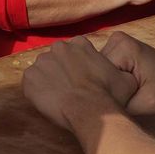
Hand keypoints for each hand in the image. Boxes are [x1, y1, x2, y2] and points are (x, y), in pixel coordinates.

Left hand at [22, 35, 136, 130]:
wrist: (90, 110)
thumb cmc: (108, 94)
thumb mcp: (125, 79)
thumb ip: (119, 70)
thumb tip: (122, 74)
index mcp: (80, 43)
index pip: (76, 50)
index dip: (79, 66)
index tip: (84, 79)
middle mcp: (58, 48)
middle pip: (58, 58)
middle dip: (62, 71)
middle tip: (71, 89)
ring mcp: (41, 62)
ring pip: (44, 71)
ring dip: (49, 81)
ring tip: (60, 97)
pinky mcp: (29, 79)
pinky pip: (31, 84)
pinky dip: (37, 92)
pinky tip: (49, 102)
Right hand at [100, 32, 154, 115]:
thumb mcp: (148, 103)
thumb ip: (122, 106)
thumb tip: (98, 107)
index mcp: (123, 48)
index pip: (100, 74)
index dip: (110, 90)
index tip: (126, 96)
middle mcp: (116, 39)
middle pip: (98, 69)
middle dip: (109, 84)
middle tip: (127, 92)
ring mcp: (115, 40)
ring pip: (99, 68)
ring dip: (109, 81)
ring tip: (127, 86)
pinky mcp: (115, 46)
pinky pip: (104, 66)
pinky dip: (111, 77)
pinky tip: (124, 81)